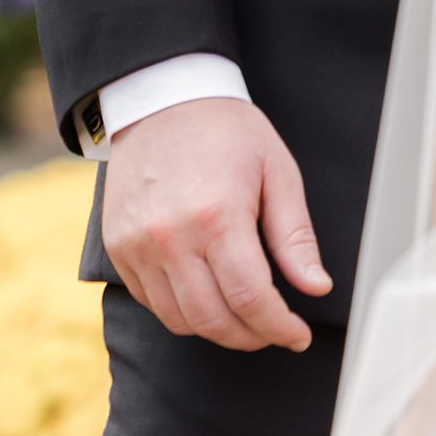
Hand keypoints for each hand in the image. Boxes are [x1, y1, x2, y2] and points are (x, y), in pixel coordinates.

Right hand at [101, 96, 329, 349]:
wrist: (163, 98)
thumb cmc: (226, 131)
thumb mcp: (277, 171)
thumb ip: (295, 236)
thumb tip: (317, 287)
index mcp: (217, 215)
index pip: (251, 300)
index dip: (280, 328)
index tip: (297, 335)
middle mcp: (171, 236)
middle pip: (213, 320)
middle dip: (251, 337)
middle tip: (273, 330)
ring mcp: (138, 245)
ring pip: (179, 320)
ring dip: (216, 329)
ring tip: (242, 316)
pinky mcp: (118, 247)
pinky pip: (151, 302)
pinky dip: (181, 311)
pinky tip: (205, 294)